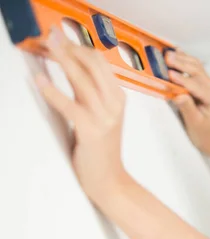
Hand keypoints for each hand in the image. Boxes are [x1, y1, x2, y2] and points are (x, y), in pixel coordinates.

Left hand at [36, 27, 128, 203]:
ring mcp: (105, 117)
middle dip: (71, 48)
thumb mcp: (100, 114)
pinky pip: (69, 105)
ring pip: (82, 80)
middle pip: (93, 65)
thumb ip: (89, 93)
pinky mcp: (91, 130)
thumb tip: (71, 67)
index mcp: (118, 98)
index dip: (80, 47)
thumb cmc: (102, 147)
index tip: (63, 38)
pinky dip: (52, 91)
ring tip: (47, 48)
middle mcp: (114, 105)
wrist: (110, 178)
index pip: (101, 63)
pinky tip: (41, 81)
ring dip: (62, 60)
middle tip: (53, 38)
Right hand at [165, 50, 209, 157]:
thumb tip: (178, 96)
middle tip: (166, 58)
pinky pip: (195, 68)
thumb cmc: (205, 133)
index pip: (194, 85)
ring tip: (168, 54)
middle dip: (181, 64)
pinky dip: (185, 60)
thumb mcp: (194, 123)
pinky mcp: (204, 83)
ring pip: (196, 66)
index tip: (169, 74)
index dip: (181, 79)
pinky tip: (177, 53)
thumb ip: (187, 108)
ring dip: (182, 59)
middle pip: (196, 71)